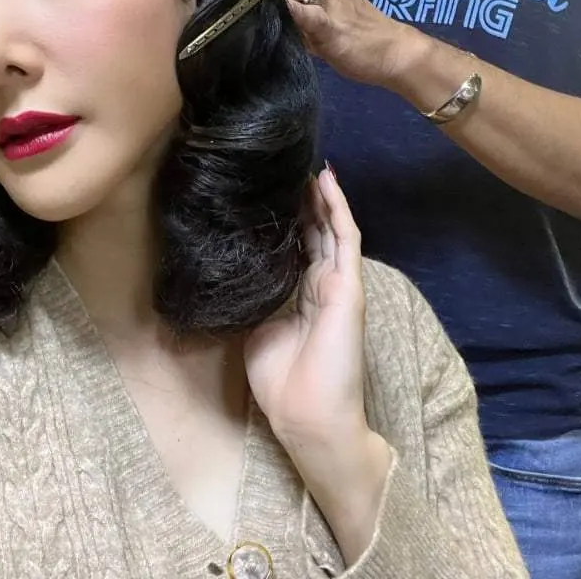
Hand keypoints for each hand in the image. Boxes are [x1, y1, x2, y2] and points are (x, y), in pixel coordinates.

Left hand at [245, 168, 366, 444]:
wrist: (306, 415)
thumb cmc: (281, 381)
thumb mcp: (257, 327)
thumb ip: (255, 296)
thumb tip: (232, 271)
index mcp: (303, 296)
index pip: (298, 246)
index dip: (288, 218)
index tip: (271, 191)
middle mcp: (323, 284)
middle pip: (315, 231)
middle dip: (304, 200)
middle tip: (288, 167)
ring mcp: (339, 283)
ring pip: (331, 227)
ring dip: (321, 196)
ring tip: (308, 164)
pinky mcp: (349, 285)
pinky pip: (345, 236)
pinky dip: (337, 206)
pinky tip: (326, 180)